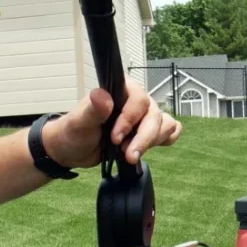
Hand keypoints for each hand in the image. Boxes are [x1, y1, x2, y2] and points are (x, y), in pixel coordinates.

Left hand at [41, 77, 182, 169]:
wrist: (75, 149)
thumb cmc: (75, 132)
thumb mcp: (79, 122)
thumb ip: (92, 109)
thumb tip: (103, 96)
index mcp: (120, 90)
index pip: (139, 99)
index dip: (131, 120)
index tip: (116, 138)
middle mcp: (136, 101)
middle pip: (154, 116)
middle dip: (143, 138)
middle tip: (127, 155)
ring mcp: (145, 116)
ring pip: (165, 124)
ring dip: (152, 142)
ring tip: (130, 154)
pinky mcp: (149, 131)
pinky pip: (171, 131)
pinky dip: (166, 139)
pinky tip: (150, 148)